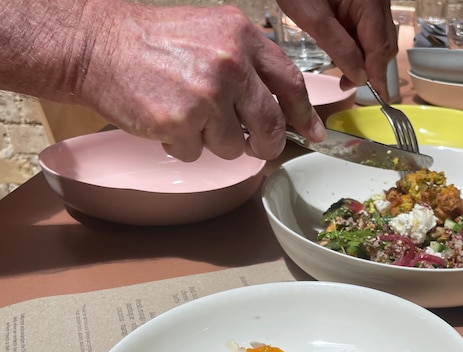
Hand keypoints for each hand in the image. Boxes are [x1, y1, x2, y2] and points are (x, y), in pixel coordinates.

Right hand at [81, 3, 324, 161]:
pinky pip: (196, 154)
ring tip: (187, 115)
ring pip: (232, 145)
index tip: (313, 132)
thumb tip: (283, 108)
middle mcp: (230, 64)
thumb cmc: (154, 42)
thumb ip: (249, 65)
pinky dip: (182, 146)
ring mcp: (206, 95)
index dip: (304, 114)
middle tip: (256, 146)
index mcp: (243, 38)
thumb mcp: (213, 34)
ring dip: (213, 141)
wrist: (97, 46)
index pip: (291, 83)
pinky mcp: (180, 122)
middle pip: (269, 124)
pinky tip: (166, 121)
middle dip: (265, 143)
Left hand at [280, 0, 397, 97]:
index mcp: (370, 3)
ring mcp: (373, 0)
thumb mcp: (313, 17)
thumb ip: (339, 48)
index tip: (378, 98)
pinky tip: (340, 48)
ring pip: (377, 38)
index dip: (378, 76)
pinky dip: (357, 43)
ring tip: (341, 68)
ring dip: (363, 57)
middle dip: (369, 67)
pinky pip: (367, 28)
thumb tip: (359, 77)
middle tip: (346, 82)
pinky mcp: (364, 1)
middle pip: (384, 45)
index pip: (380, 49)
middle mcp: (379, 1)